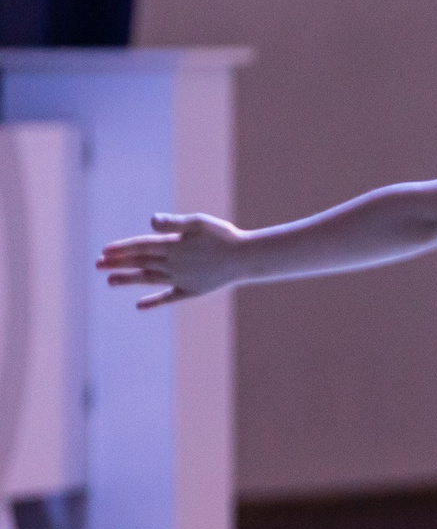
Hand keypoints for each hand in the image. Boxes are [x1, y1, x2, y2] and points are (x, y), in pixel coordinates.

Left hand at [98, 213, 250, 307]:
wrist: (246, 258)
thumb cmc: (224, 236)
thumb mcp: (200, 223)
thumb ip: (174, 223)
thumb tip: (150, 223)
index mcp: (173, 246)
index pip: (141, 246)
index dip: (121, 249)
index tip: (104, 252)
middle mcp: (173, 264)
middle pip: (140, 262)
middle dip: (118, 263)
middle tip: (98, 265)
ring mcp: (181, 279)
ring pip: (149, 279)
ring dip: (129, 279)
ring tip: (110, 281)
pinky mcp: (191, 290)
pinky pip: (169, 297)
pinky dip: (154, 301)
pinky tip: (139, 306)